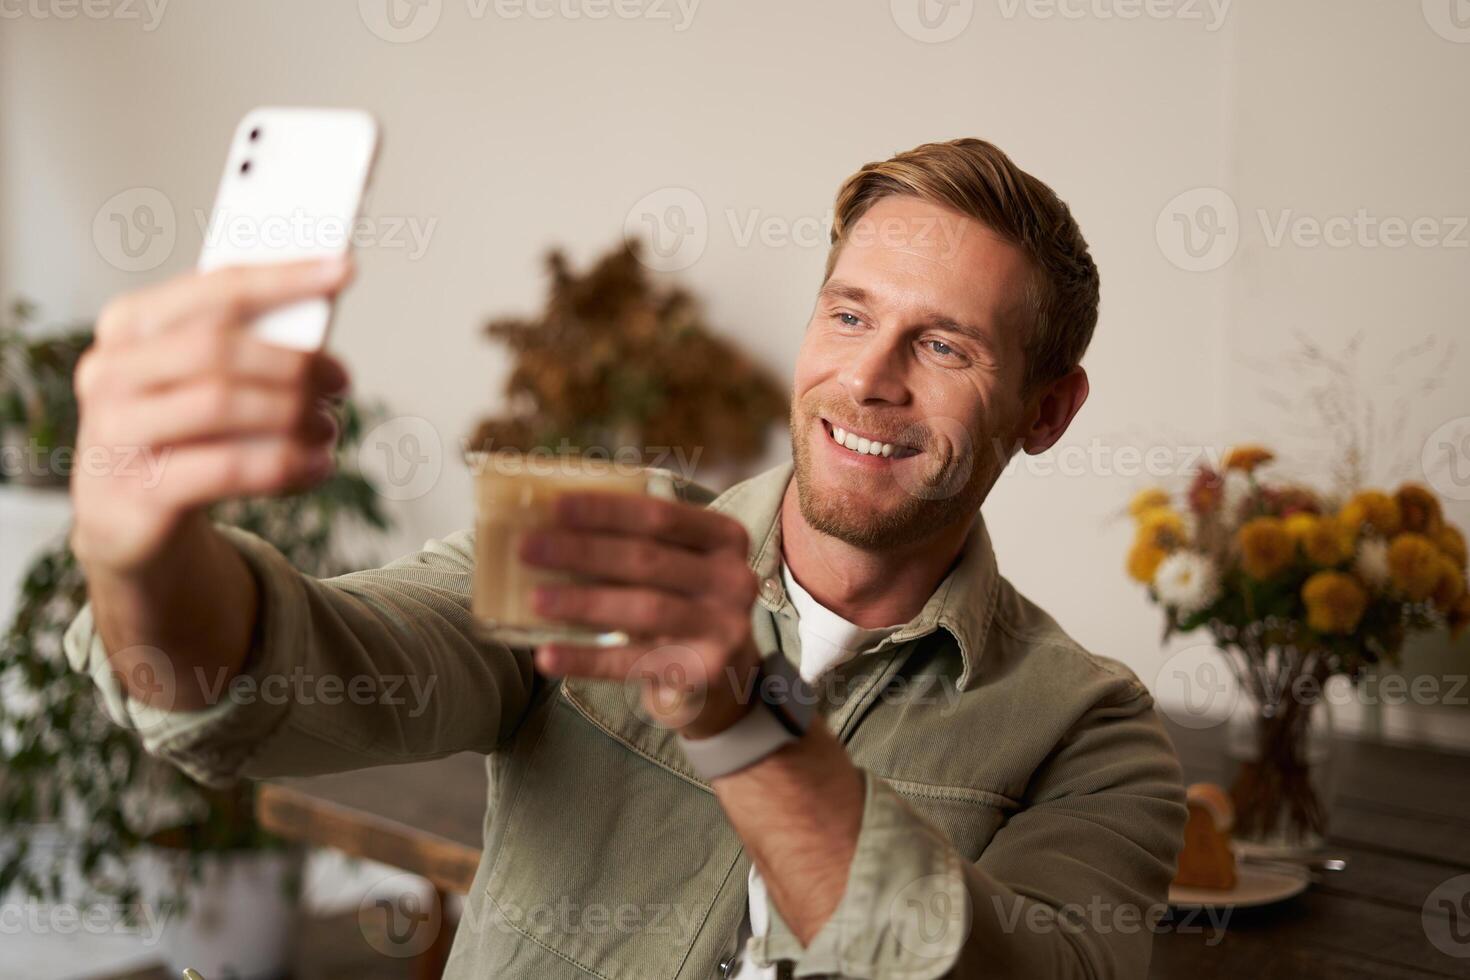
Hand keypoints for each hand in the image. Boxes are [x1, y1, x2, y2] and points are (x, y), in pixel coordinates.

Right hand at [70, 259, 353, 575]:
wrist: (124, 517)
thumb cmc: (177, 431)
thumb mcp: (194, 379)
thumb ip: (239, 344)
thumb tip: (319, 318)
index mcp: (128, 324)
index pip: (214, 289)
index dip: (283, 277)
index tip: (343, 269)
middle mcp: (110, 371)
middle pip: (217, 348)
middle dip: (293, 362)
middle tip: (341, 380)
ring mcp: (115, 432)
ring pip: (220, 405)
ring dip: (293, 414)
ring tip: (329, 427)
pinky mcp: (136, 491)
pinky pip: (227, 468)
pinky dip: (285, 464)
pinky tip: (318, 465)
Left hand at [519, 491, 763, 738]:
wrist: (724, 672)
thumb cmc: (682, 601)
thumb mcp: (677, 565)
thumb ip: (635, 542)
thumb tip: (549, 526)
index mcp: (726, 538)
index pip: (661, 516)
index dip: (606, 510)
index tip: (554, 506)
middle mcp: (734, 579)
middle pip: (648, 559)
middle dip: (583, 552)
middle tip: (528, 549)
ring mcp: (724, 627)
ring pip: (645, 609)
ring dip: (583, 602)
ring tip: (534, 599)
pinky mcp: (704, 671)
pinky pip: (634, 663)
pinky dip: (587, 659)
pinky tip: (548, 655)